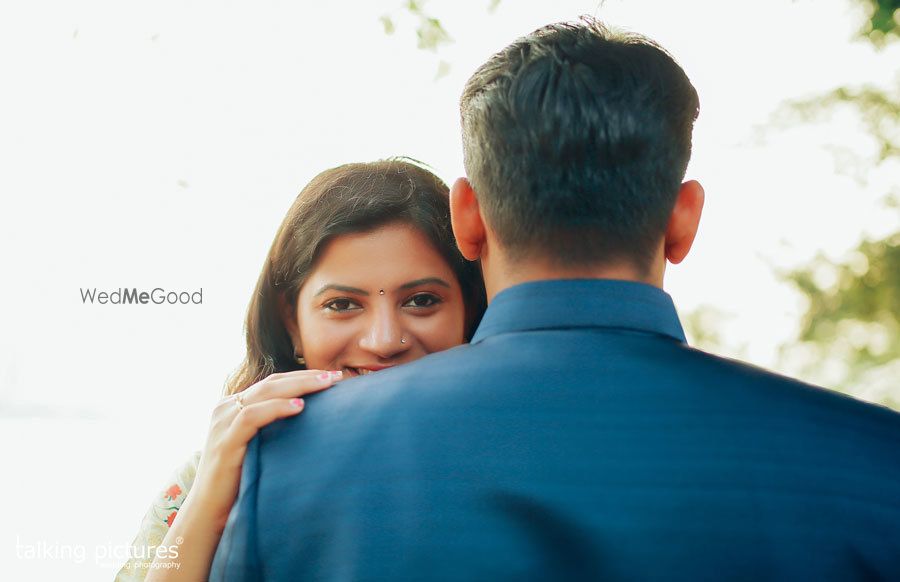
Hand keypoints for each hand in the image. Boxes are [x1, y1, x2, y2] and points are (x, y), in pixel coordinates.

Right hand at [188, 369, 342, 530]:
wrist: (207, 511)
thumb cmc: (240, 480)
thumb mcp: (257, 446)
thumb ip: (273, 428)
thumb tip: (311, 419)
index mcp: (233, 406)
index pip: (273, 382)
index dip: (303, 377)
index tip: (334, 377)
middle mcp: (226, 408)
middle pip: (272, 382)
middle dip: (306, 377)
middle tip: (336, 375)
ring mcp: (223, 423)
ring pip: (265, 392)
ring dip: (298, 386)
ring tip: (326, 384)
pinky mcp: (225, 441)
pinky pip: (252, 416)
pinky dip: (276, 408)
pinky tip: (299, 407)